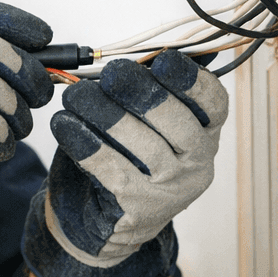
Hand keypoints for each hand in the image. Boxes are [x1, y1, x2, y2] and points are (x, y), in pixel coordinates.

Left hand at [23, 49, 226, 276]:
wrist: (108, 221)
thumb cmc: (128, 158)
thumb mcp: (146, 123)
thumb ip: (147, 91)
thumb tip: (133, 56)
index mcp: (205, 133)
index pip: (213, 103)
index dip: (191, 80)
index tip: (163, 60)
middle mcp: (196, 163)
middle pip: (178, 122)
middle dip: (141, 92)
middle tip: (111, 73)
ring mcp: (170, 189)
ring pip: (144, 146)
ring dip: (106, 115)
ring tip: (75, 95)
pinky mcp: (137, 209)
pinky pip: (110, 169)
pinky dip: (84, 142)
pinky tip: (64, 124)